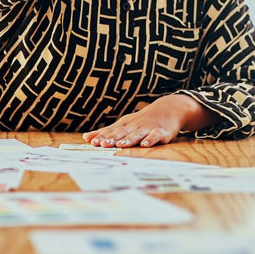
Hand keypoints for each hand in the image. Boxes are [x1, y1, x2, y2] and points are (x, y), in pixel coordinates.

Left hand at [83, 94, 202, 147]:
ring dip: (128, 140)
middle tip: (102, 144)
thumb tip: (85, 137)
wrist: (168, 108)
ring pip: (136, 135)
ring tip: (121, 145)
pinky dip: (150, 140)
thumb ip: (106, 132)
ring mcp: (147, 128)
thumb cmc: (142, 119)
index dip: (102, 136)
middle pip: (122, 133)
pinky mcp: (161, 132)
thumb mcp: (124, 124)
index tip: (92, 142)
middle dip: (112, 139)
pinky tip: (145, 144)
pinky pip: (155, 136)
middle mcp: (134, 126)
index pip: (111, 131)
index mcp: (125, 125)